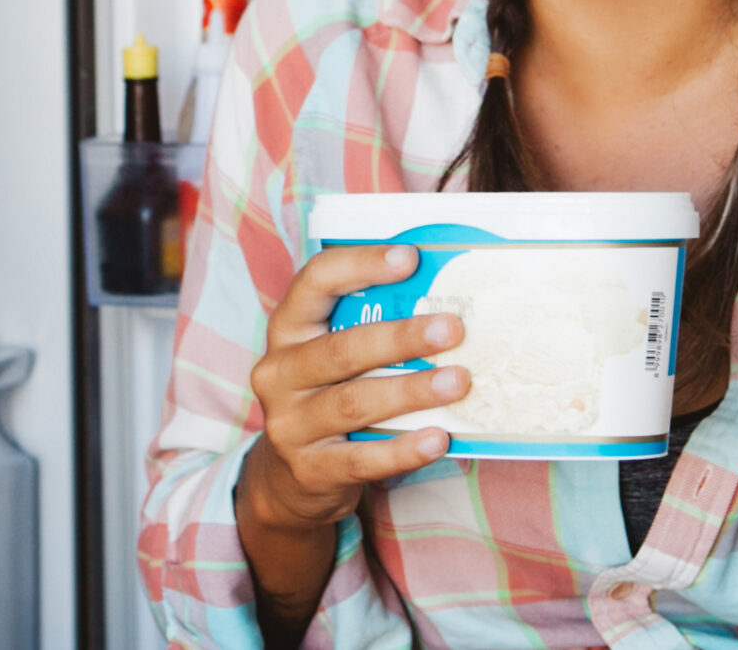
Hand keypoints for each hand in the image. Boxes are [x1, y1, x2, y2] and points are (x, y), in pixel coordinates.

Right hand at [240, 244, 470, 535]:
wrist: (288, 478)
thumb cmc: (325, 397)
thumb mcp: (330, 356)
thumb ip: (365, 327)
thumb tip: (442, 298)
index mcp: (287, 330)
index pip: (315, 283)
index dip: (360, 265)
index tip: (410, 258)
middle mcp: (279, 373)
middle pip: (341, 349)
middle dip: (400, 337)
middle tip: (452, 329)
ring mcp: (289, 424)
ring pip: (353, 403)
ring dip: (411, 391)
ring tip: (458, 381)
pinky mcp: (309, 469)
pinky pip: (361, 459)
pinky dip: (403, 449)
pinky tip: (438, 439)